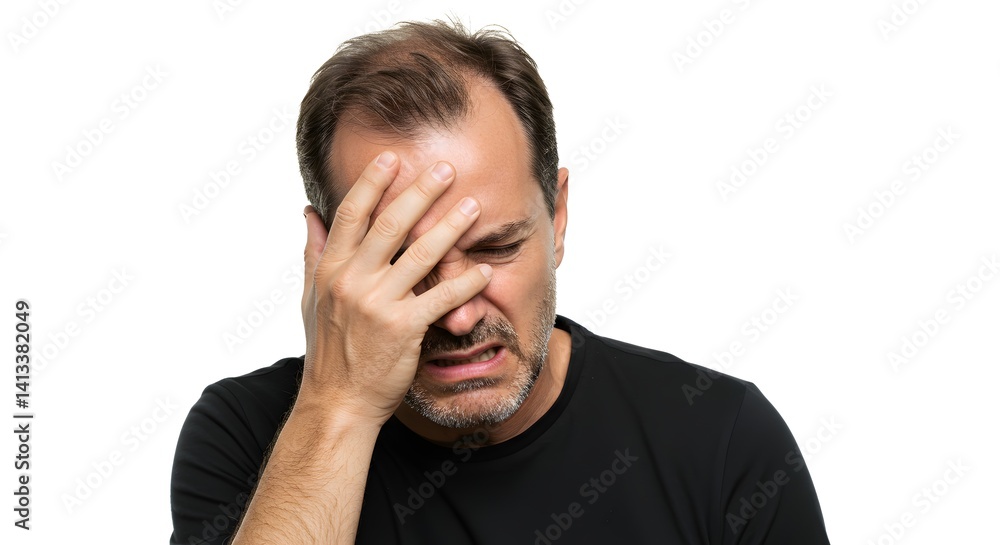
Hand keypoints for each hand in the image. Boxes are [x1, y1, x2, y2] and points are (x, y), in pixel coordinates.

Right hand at [299, 151, 492, 423]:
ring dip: (450, 228)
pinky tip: (484, 270)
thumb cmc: (328, 350)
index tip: (392, 158)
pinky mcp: (402, 329)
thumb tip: (308, 212)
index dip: (372, 183)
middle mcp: (352, 281)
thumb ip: (314, 253)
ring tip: (473, 206)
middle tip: (446, 168)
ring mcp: (377, 304)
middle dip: (420, 193)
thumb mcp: (311, 298)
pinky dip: (464, 283)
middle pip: (389, 224)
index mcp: (331, 269)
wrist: (337, 402)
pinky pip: (440, 298)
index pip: (351, 214)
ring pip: (419, 255)